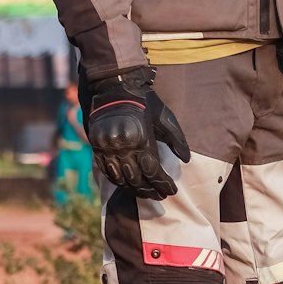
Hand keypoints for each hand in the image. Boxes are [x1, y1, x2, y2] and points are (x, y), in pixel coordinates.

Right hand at [85, 68, 190, 197]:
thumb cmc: (145, 101)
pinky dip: (117, 180)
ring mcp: (107, 147)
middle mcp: (122, 146)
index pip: (153, 170)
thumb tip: (186, 160)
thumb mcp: (164, 116)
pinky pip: (106, 170)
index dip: (162, 183)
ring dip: (134, 189)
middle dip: (150, 190)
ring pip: (120, 178)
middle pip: (136, 178)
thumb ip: (176, 138)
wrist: (115, 87)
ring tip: (145, 194)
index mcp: (140, 138)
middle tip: (160, 196)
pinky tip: (126, 184)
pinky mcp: (96, 146)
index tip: (171, 191)